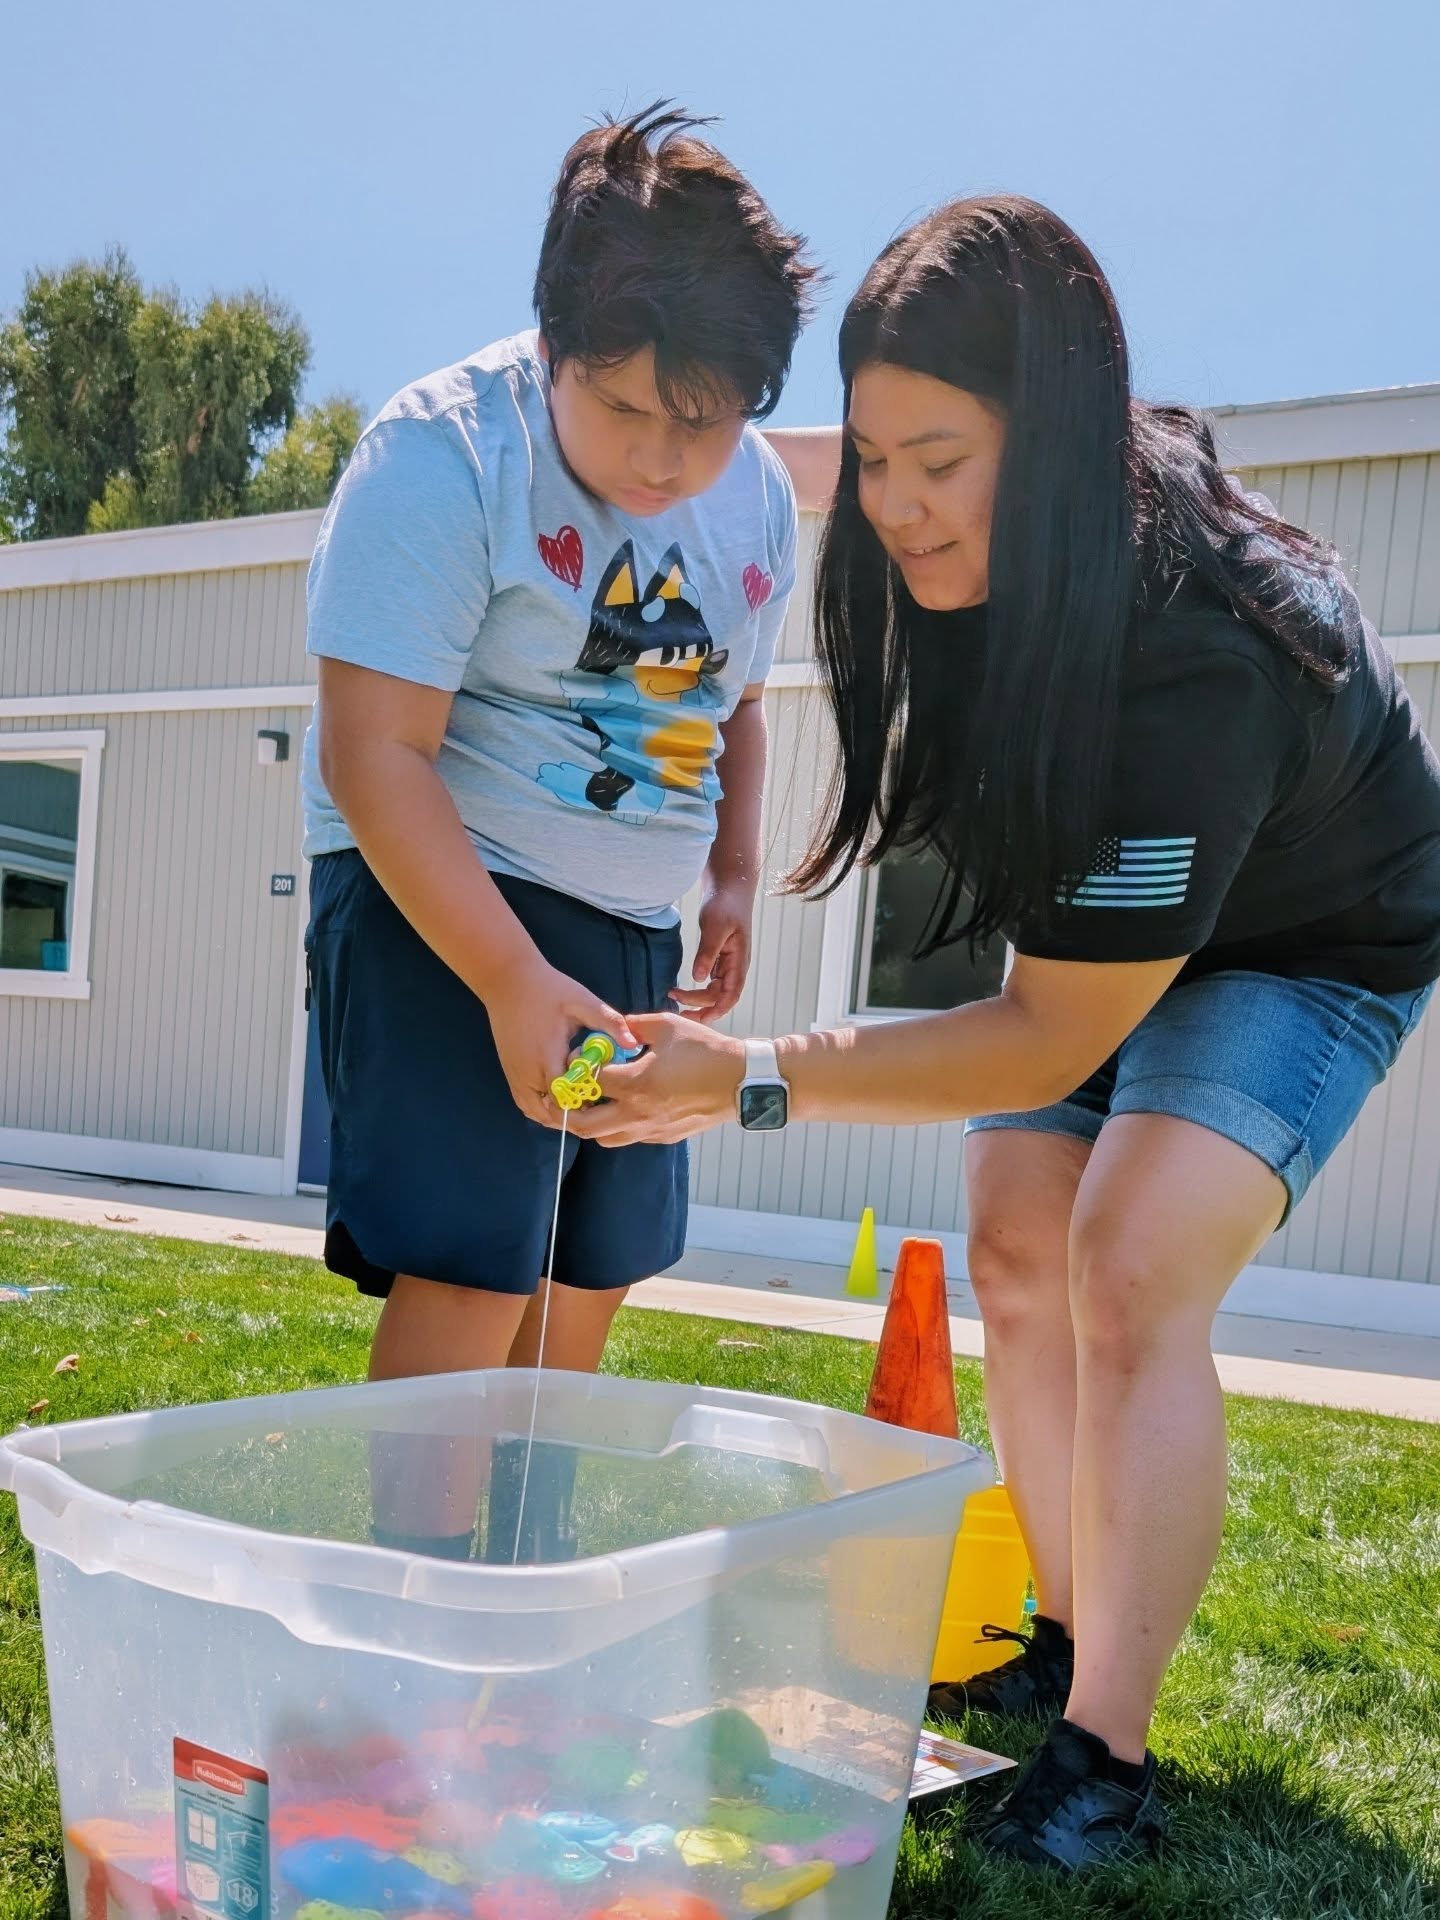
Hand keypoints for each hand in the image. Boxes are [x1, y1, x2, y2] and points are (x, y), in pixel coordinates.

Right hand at [484, 957, 638, 1126]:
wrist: (507, 981)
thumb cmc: (549, 989)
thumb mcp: (582, 1001)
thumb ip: (609, 1022)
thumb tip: (634, 1043)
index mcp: (547, 1055)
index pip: (565, 1096)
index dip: (586, 1102)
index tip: (607, 1099)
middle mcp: (528, 1071)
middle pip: (551, 1112)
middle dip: (575, 1115)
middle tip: (599, 1108)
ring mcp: (516, 1074)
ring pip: (536, 1112)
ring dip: (558, 1115)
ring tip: (582, 1106)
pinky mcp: (510, 1073)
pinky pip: (525, 1103)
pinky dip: (542, 1110)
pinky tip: (561, 1101)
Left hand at [564, 1011, 744, 1145]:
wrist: (741, 1081)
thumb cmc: (706, 1051)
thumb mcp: (667, 1026)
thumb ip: (632, 1025)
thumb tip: (612, 1028)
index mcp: (635, 1084)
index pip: (588, 1082)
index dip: (577, 1068)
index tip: (577, 1058)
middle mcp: (637, 1113)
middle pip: (583, 1125)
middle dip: (568, 1110)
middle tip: (571, 1092)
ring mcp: (649, 1129)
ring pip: (603, 1138)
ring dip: (593, 1122)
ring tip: (598, 1100)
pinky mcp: (662, 1137)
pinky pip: (628, 1138)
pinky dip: (618, 1126)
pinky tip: (627, 1105)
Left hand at [669, 880, 754, 1023]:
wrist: (729, 888)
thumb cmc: (726, 904)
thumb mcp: (715, 927)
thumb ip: (707, 953)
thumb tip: (698, 978)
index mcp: (739, 961)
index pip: (732, 994)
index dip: (719, 1009)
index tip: (701, 1018)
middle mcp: (735, 966)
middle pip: (720, 996)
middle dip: (700, 1005)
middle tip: (675, 1004)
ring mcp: (727, 963)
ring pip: (714, 990)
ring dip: (696, 997)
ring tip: (673, 995)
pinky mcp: (718, 958)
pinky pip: (709, 981)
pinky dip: (696, 988)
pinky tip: (682, 988)